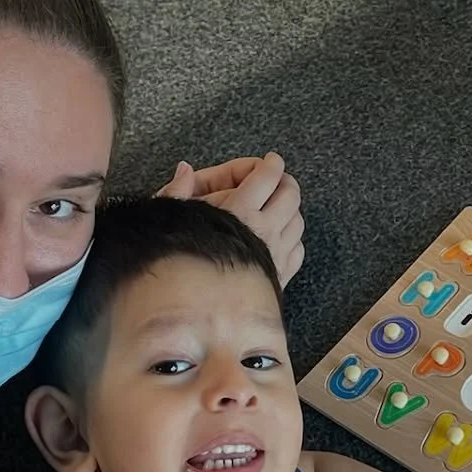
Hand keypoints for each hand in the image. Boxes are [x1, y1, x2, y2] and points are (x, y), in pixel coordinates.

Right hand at [158, 154, 304, 285]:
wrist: (199, 311)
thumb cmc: (182, 262)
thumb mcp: (173, 220)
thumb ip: (179, 191)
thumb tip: (186, 169)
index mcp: (240, 210)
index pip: (267, 175)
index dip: (271, 163)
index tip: (270, 161)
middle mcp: (264, 230)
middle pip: (290, 194)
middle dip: (284, 182)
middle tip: (276, 178)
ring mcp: (276, 253)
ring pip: (298, 220)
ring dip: (290, 209)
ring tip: (277, 206)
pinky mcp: (280, 274)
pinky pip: (298, 248)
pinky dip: (292, 238)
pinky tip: (279, 236)